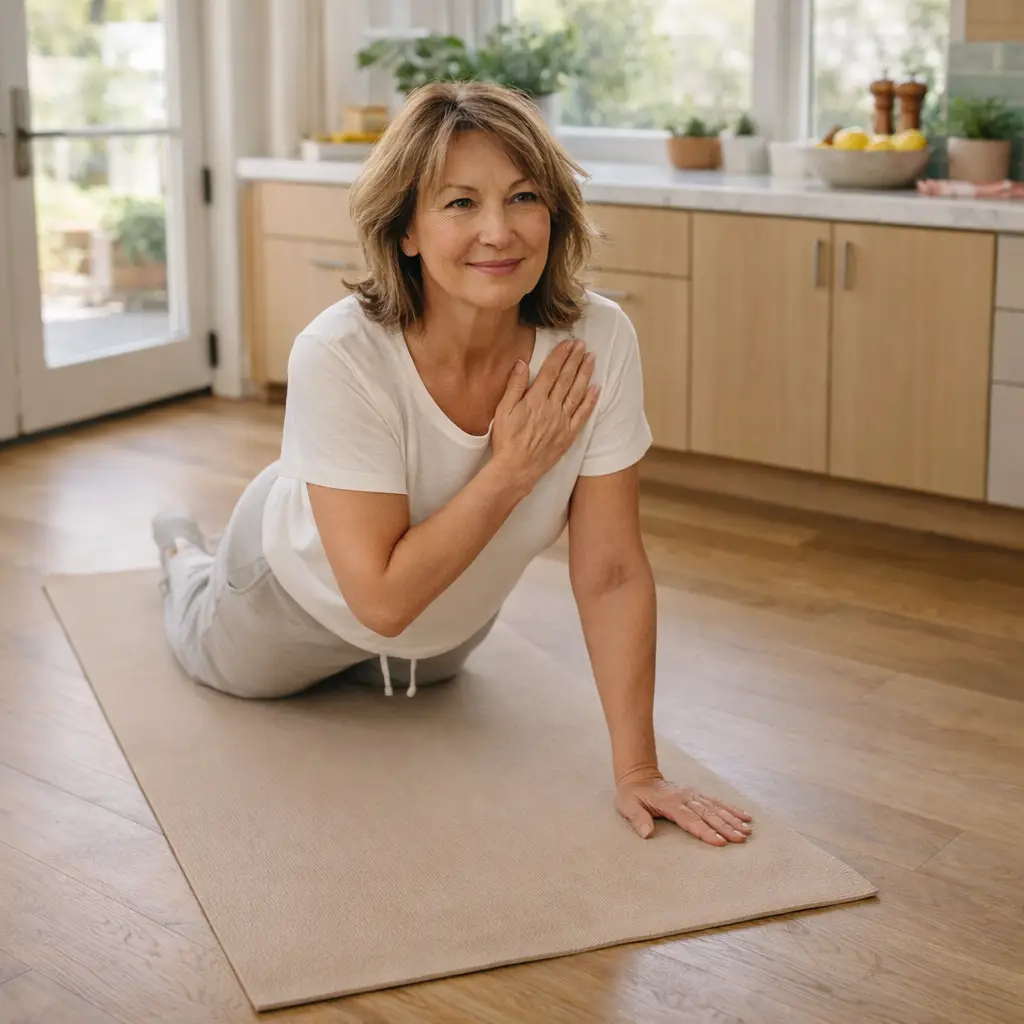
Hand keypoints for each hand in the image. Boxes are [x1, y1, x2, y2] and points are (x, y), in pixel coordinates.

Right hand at [491, 338, 598, 490]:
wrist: (516, 469)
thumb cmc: (506, 440)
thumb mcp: (503, 411)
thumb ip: (514, 386)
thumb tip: (522, 363)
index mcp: (535, 400)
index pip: (551, 371)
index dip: (561, 355)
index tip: (568, 343)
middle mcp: (552, 407)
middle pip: (566, 378)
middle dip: (575, 359)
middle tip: (583, 345)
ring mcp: (562, 421)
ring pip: (577, 392)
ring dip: (585, 374)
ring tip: (591, 359)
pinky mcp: (568, 434)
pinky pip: (583, 414)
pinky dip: (591, 400)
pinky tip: (597, 388)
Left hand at [616, 768, 753, 845]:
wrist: (638, 776)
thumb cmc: (633, 795)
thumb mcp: (628, 807)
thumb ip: (638, 819)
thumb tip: (647, 834)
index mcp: (669, 802)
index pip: (689, 818)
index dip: (704, 830)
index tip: (719, 841)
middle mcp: (684, 797)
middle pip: (707, 814)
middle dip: (725, 827)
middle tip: (741, 838)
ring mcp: (692, 795)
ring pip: (715, 808)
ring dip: (732, 819)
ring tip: (747, 830)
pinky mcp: (697, 795)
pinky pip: (717, 802)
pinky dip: (732, 809)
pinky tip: (745, 816)